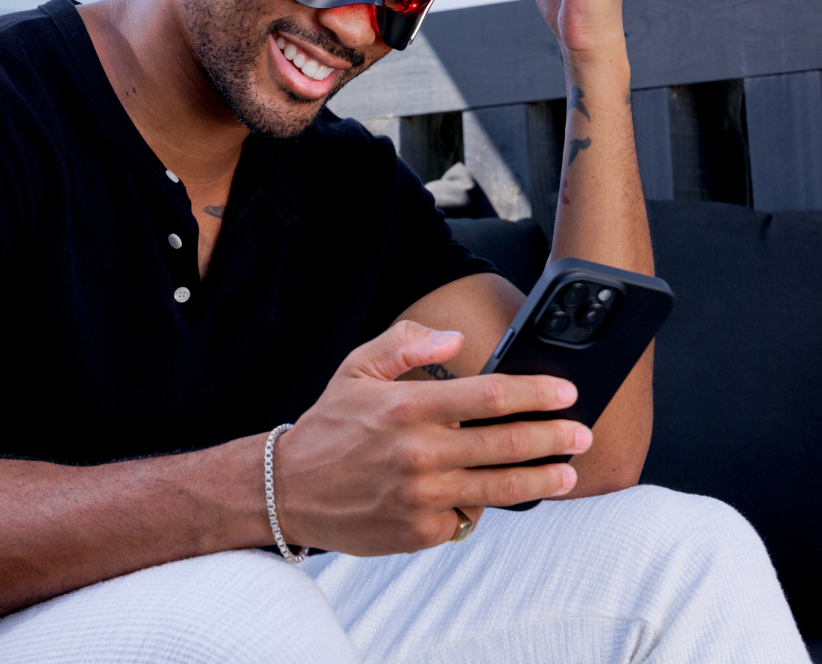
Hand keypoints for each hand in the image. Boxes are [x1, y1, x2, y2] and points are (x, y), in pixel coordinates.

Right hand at [271, 321, 591, 555]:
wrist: (288, 488)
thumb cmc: (330, 424)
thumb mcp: (357, 367)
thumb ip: (406, 344)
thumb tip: (456, 339)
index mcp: (408, 405)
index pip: (490, 395)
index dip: (536, 393)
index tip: (566, 393)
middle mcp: (419, 451)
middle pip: (506, 443)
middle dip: (553, 438)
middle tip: (581, 434)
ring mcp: (420, 495)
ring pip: (499, 488)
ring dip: (541, 480)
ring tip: (567, 473)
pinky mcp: (418, 531)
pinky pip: (467, 516)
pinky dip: (485, 504)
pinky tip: (499, 494)